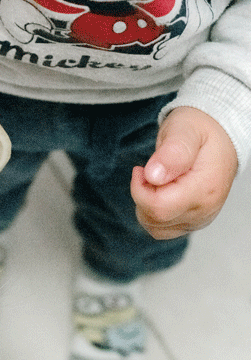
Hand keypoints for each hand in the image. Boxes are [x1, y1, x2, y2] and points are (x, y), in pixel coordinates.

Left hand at [130, 107, 237, 239]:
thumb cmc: (199, 129)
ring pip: (156, 227)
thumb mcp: (184, 130)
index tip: (141, 169)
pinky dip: (151, 214)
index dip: (140, 189)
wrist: (219, 134)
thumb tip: (153, 176)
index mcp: (205, 188)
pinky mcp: (193, 221)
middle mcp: (205, 209)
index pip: (158, 206)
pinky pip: (162, 229)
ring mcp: (200, 218)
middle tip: (148, 171)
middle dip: (141, 195)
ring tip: (154, 180)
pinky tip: (156, 193)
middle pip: (155, 218)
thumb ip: (171, 152)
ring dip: (144, 205)